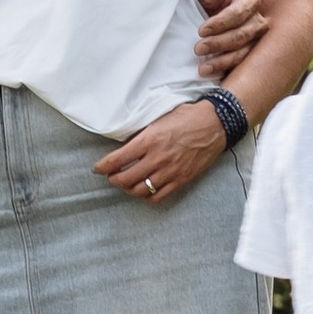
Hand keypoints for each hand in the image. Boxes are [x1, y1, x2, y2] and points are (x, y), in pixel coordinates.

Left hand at [93, 100, 226, 207]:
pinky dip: (147, 197)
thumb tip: (124, 144)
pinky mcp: (181, 180)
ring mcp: (170, 172)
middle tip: (110, 176)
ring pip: (140, 190)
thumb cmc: (186, 117)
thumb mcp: (158, 118)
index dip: (102, 166)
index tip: (97, 168)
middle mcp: (157, 158)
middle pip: (125, 179)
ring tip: (125, 184)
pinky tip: (143, 191)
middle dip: (113, 179)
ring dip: (127, 189)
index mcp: (149, 140)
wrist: (215, 124)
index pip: (117, 159)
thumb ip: (141, 133)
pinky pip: (158, 196)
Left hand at [192, 0, 267, 80]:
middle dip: (219, 43)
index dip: (221, 23)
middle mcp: (257, 21)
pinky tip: (210, 74)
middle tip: (198, 49)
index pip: (240, 13)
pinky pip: (241, 67)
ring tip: (202, 67)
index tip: (201, 30)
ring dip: (222, 61)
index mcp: (249, 0)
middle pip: (242, 35)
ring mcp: (255, 41)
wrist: (203, 9)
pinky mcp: (248, 57)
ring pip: (243, 53)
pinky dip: (225, 71)